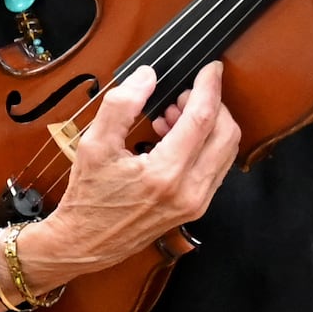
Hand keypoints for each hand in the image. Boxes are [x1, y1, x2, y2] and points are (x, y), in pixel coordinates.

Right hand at [20, 62, 240, 278]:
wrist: (86, 243)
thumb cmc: (88, 197)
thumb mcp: (94, 143)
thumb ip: (121, 105)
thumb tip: (148, 76)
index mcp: (165, 174)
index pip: (202, 119)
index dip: (209, 87)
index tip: (211, 68)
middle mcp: (188, 191)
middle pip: (226, 134)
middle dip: (212, 105)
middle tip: (185, 95)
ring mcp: (196, 203)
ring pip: (226, 151)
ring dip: (209, 125)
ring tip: (173, 116)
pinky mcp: (195, 208)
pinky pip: (216, 167)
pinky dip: (204, 144)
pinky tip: (174, 138)